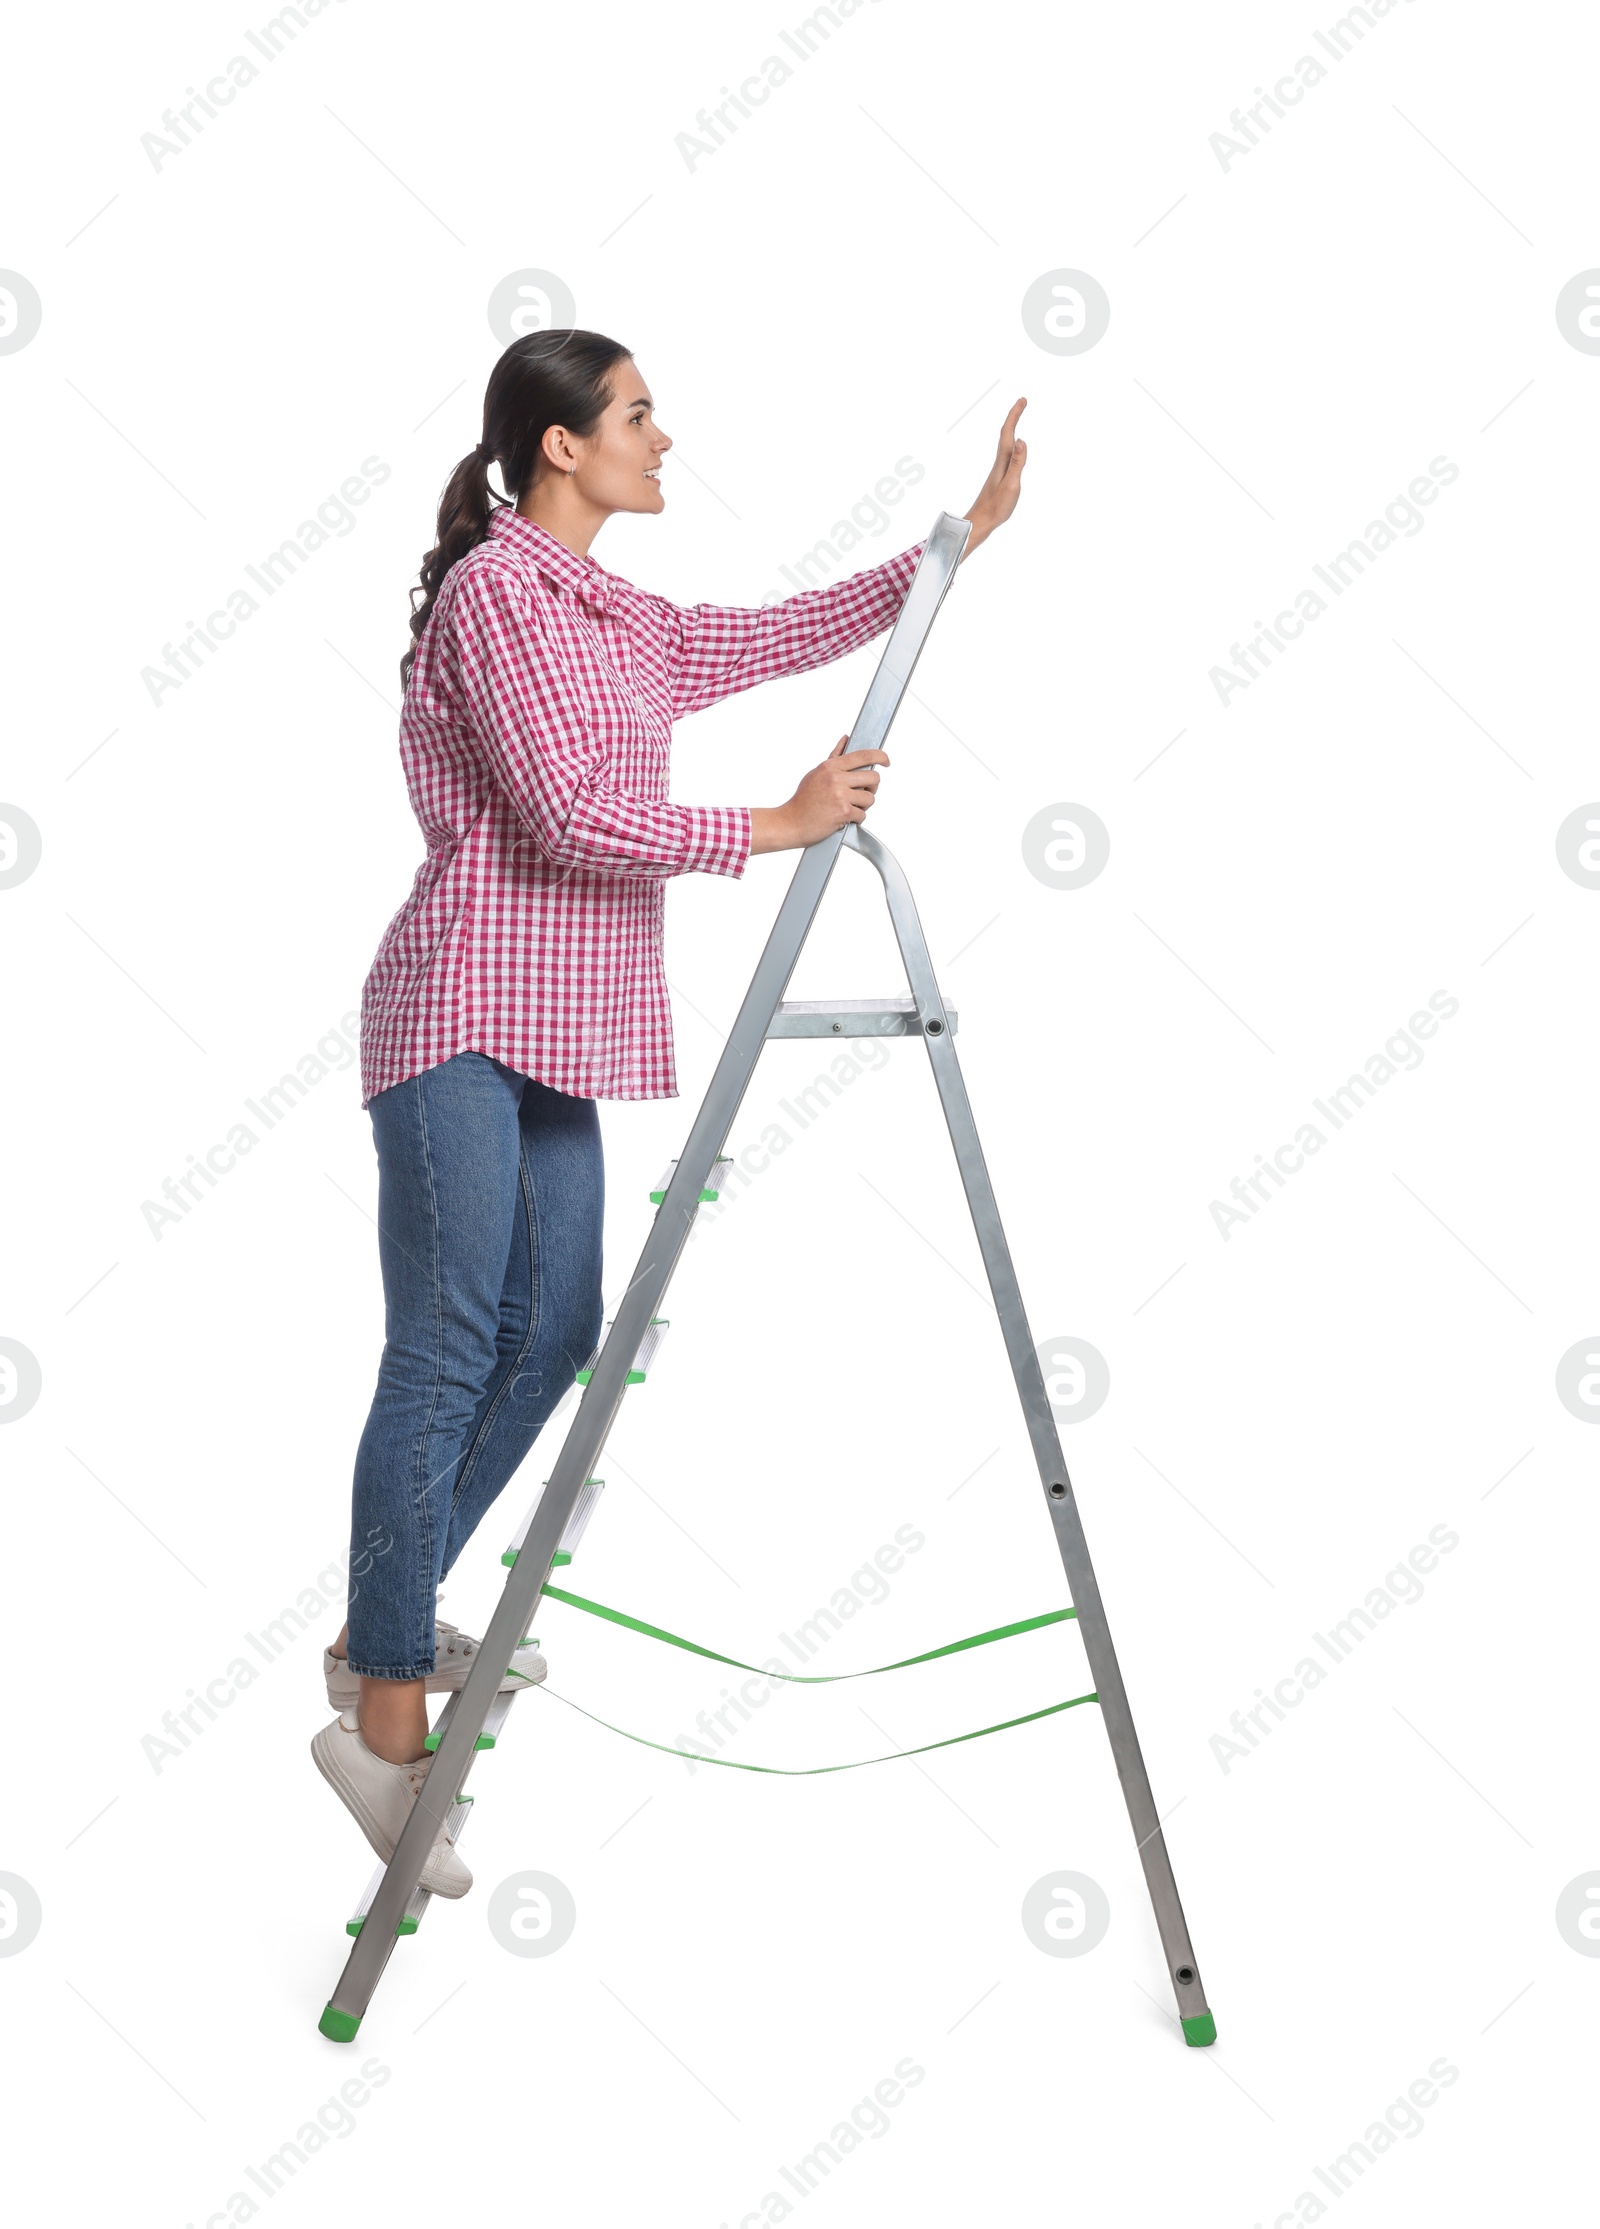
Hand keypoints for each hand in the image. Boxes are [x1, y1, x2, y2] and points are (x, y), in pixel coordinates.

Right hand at [749, 736, 888, 852]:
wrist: (791, 822)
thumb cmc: (802, 800)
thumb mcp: (816, 773)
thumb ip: (834, 757)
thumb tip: (846, 739)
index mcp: (830, 767)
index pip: (863, 756)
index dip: (880, 756)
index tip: (885, 760)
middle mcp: (836, 779)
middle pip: (873, 778)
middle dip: (871, 787)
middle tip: (862, 792)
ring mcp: (840, 796)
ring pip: (870, 798)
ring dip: (863, 805)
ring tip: (848, 807)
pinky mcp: (843, 812)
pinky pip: (862, 814)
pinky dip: (856, 819)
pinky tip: (843, 818)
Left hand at [961, 397, 1026, 557]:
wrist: (980, 522)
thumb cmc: (996, 507)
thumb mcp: (1011, 485)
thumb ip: (1017, 463)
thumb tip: (1021, 440)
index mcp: (1002, 461)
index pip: (1008, 432)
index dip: (1015, 415)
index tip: (1023, 400)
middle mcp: (999, 462)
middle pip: (1006, 434)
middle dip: (1014, 416)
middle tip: (1022, 402)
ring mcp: (998, 470)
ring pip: (1005, 443)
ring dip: (1012, 428)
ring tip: (1017, 418)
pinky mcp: (999, 478)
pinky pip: (1007, 454)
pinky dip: (1011, 444)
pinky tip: (1013, 449)